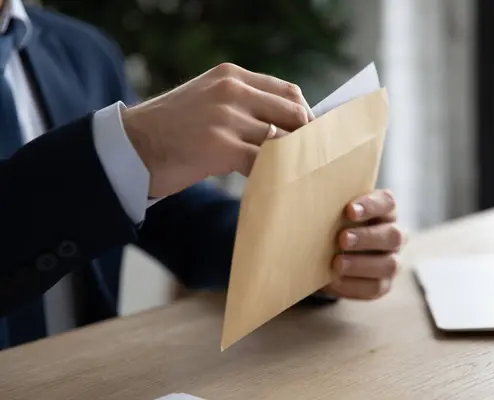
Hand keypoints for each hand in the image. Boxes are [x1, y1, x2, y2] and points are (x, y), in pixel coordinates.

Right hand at [122, 63, 313, 197]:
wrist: (130, 146)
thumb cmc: (171, 129)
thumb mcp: (208, 100)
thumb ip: (242, 104)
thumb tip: (283, 126)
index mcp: (231, 76)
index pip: (288, 91)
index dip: (306, 115)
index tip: (311, 136)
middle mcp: (232, 91)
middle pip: (293, 112)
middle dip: (307, 138)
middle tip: (309, 160)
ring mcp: (225, 118)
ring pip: (281, 140)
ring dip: (290, 160)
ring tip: (293, 175)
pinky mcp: (219, 146)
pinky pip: (263, 163)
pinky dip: (271, 175)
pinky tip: (269, 184)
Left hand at [322, 189, 402, 299]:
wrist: (332, 253)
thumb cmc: (334, 225)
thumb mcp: (334, 214)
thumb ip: (330, 209)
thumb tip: (309, 209)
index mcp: (386, 211)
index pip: (387, 203)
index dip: (371, 206)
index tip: (350, 210)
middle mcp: (395, 235)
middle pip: (392, 235)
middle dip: (367, 237)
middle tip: (342, 239)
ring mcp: (392, 261)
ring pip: (389, 264)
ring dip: (361, 264)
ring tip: (337, 263)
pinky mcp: (383, 284)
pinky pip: (375, 287)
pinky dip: (353, 285)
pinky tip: (334, 281)